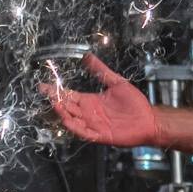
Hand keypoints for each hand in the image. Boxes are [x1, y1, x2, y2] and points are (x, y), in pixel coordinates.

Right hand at [41, 54, 159, 147]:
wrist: (149, 119)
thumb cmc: (134, 103)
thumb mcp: (117, 83)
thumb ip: (102, 71)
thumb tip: (88, 56)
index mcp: (91, 101)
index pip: (69, 96)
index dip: (56, 91)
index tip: (43, 85)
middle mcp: (89, 113)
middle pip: (68, 107)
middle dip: (56, 100)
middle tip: (46, 93)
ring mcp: (93, 125)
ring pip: (73, 120)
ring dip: (64, 113)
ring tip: (56, 105)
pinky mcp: (100, 135)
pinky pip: (84, 132)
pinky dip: (76, 128)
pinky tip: (68, 121)